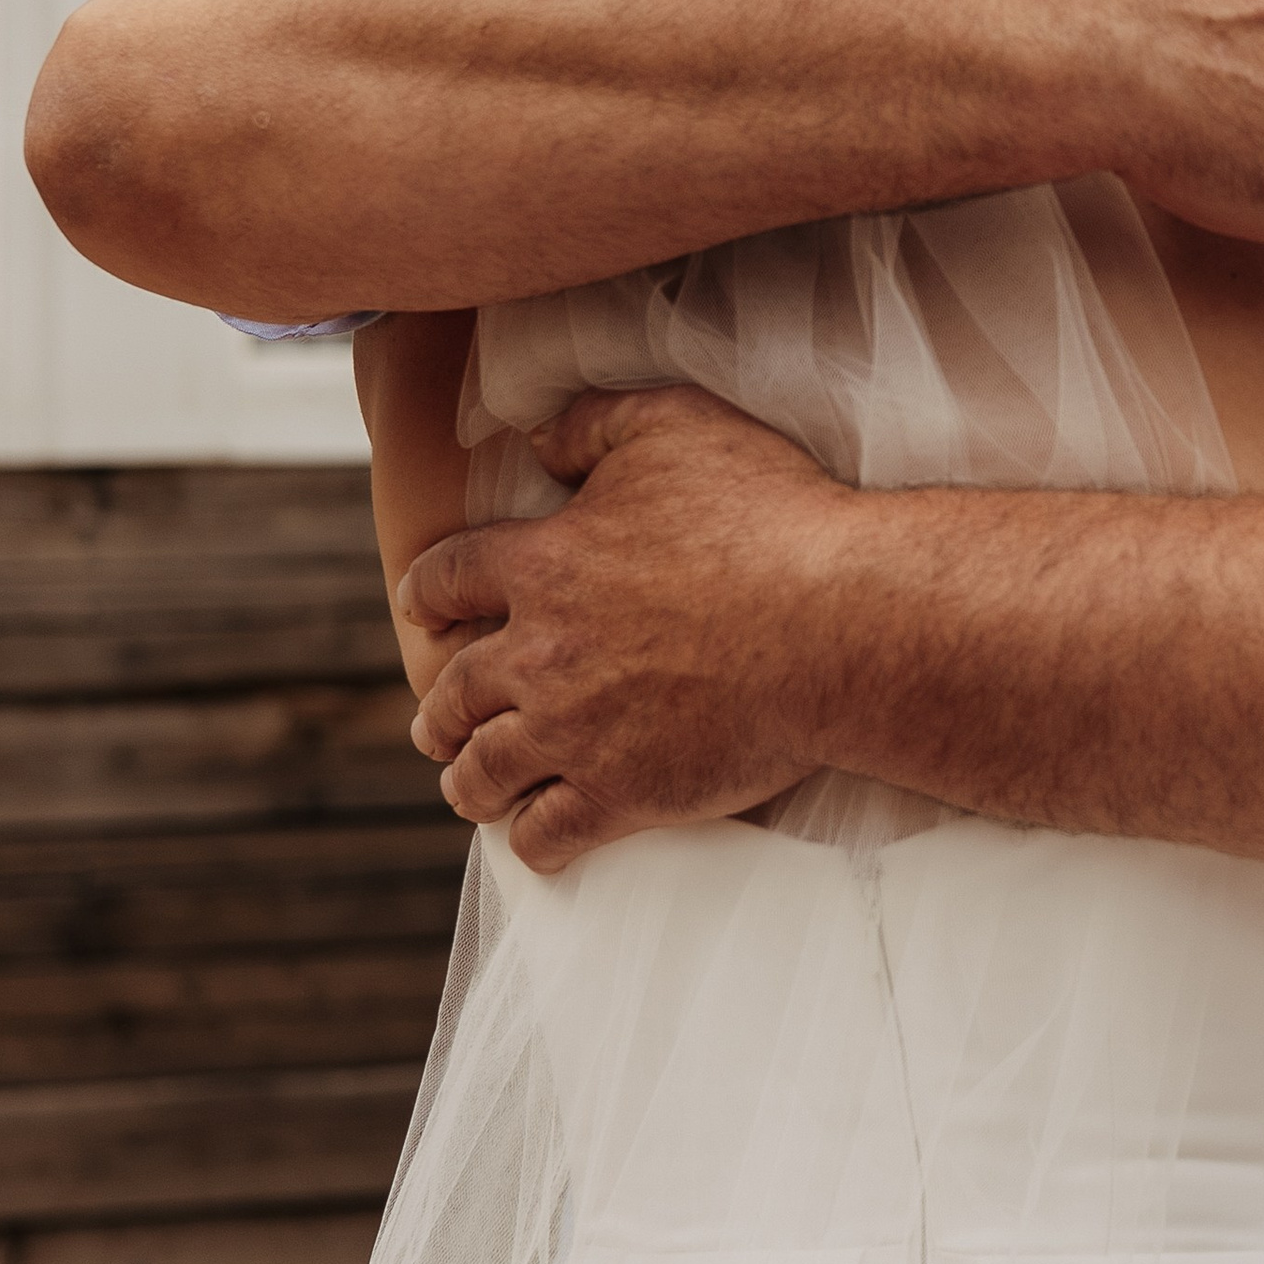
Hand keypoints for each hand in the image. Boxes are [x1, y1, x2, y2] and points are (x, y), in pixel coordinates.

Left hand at [400, 387, 846, 870]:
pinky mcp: (622, 795)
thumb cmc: (770, 516)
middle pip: (451, 694)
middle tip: (438, 724)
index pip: (446, 580)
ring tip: (473, 788)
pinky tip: (538, 836)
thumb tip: (536, 439)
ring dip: (468, 781)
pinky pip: (545, 835)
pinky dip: (531, 839)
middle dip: (439, 711)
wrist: (839, 625)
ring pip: (482, 773)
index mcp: (543, 565)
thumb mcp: (676, 425)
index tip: (424, 611)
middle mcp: (540, 655)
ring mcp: (576, 732)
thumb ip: (593, 424)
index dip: (427, 595)